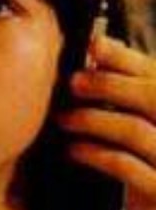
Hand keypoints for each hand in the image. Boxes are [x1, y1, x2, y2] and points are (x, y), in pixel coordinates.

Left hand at [58, 35, 155, 209]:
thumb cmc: (150, 156)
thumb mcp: (145, 115)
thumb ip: (129, 81)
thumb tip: (97, 42)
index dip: (126, 57)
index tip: (92, 46)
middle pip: (154, 97)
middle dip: (110, 86)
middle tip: (73, 82)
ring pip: (136, 131)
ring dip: (94, 120)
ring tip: (64, 118)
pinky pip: (127, 168)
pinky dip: (96, 154)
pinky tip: (73, 149)